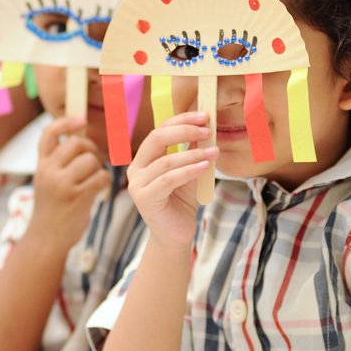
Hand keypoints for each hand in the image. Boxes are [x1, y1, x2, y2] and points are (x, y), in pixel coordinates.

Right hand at [26, 117, 111, 252]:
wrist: (46, 240)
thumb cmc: (52, 211)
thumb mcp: (46, 183)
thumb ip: (57, 164)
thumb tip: (80, 142)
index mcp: (41, 166)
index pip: (49, 134)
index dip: (66, 123)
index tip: (81, 119)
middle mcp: (48, 172)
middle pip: (77, 144)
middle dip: (91, 149)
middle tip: (94, 161)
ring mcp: (62, 184)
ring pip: (91, 160)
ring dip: (98, 169)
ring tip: (94, 181)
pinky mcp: (77, 197)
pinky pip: (101, 177)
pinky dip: (104, 183)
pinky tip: (99, 191)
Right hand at [127, 111, 218, 253]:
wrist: (175, 234)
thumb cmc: (181, 202)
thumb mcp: (189, 171)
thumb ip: (192, 151)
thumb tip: (205, 127)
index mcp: (144, 158)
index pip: (160, 130)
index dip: (181, 120)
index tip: (204, 116)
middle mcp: (136, 168)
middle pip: (157, 138)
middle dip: (185, 130)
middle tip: (208, 129)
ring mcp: (137, 183)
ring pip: (166, 160)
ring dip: (193, 153)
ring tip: (214, 151)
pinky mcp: (144, 198)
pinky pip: (168, 179)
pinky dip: (188, 171)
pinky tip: (205, 167)